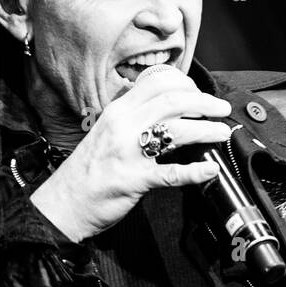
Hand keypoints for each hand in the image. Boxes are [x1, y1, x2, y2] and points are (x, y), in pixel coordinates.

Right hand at [30, 67, 232, 241]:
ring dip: (206, 131)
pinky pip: (170, 174)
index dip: (186, 84)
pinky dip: (195, 172)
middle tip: (222, 109)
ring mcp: (128, 153)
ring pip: (175, 132)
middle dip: (204, 103)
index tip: (201, 93)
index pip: (157, 83)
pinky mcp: (133, 180)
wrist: (63, 203)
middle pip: (172, 102)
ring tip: (222, 133)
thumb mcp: (108, 131)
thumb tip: (166, 107)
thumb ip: (133, 116)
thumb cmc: (89, 169)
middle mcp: (123, 126)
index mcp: (118, 111)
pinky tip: (210, 170)